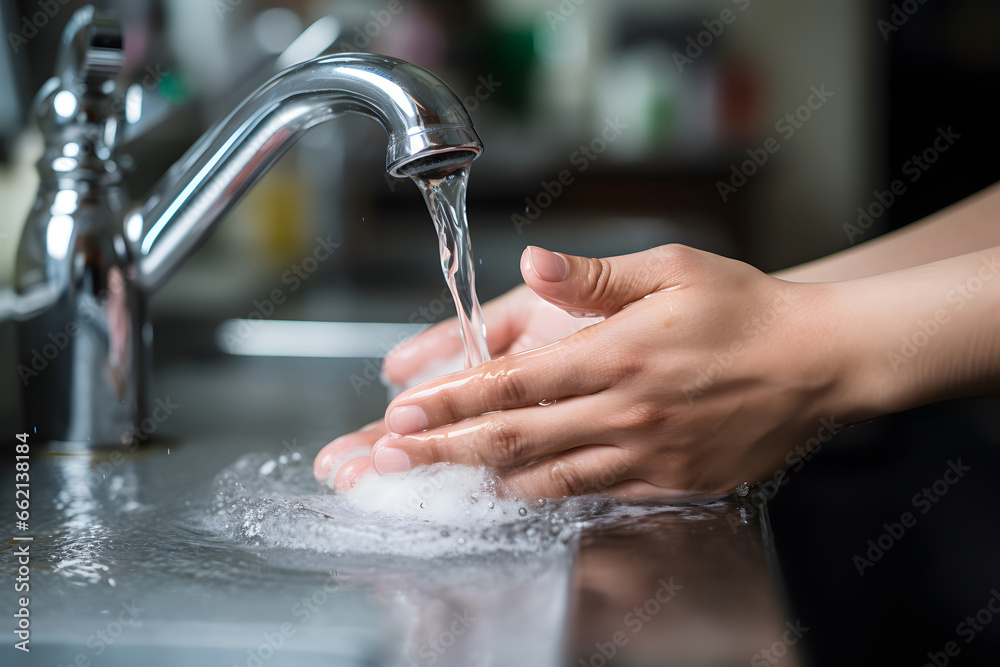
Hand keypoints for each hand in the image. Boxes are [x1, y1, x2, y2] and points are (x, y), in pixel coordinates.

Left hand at [357, 244, 869, 497]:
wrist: (817, 361)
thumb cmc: (743, 308)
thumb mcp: (670, 270)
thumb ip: (593, 277)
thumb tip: (533, 264)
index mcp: (616, 355)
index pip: (510, 383)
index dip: (449, 401)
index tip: (403, 412)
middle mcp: (624, 412)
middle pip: (512, 438)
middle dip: (442, 449)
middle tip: (389, 459)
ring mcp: (646, 455)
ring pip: (545, 477)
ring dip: (483, 476)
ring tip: (438, 477)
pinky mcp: (668, 483)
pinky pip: (592, 493)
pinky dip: (546, 491)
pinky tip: (516, 486)